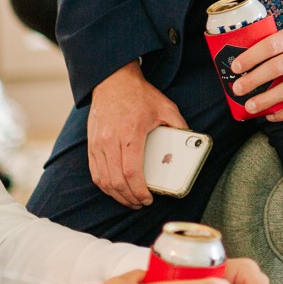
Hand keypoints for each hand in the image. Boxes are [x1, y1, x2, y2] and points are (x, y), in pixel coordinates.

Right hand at [86, 64, 187, 208]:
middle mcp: (111, 141)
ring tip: (129, 200)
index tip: (148, 199)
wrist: (113, 80)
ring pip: (104, 180)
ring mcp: (98, 143)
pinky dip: (105, 185)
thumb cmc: (139, 94)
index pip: (131, 172)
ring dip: (116, 195)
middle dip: (129, 198)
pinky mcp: (92, 144)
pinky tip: (115, 189)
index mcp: (130, 133)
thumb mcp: (165, 106)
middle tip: (140, 203)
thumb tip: (191, 142)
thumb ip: (179, 125)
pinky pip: (95, 173)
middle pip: (116, 181)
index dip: (139, 191)